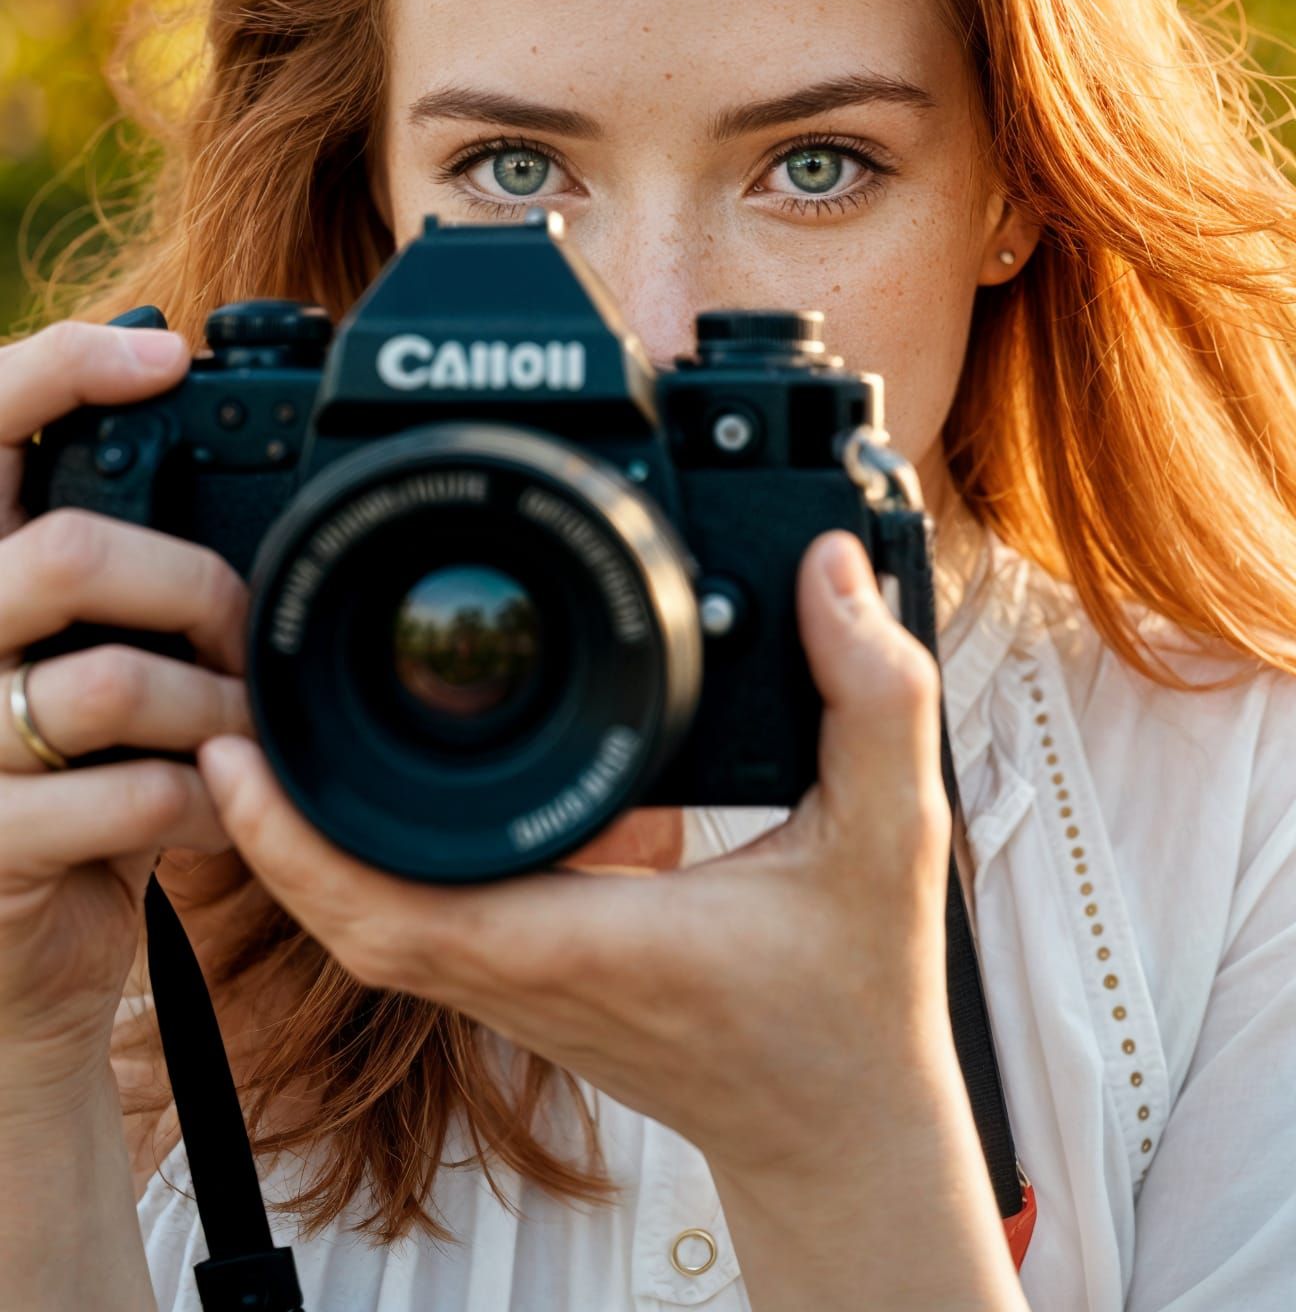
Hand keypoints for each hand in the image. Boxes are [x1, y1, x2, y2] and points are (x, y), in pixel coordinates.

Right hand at [0, 322, 246, 1104]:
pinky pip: (126, 799)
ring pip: (110, 682)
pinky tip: (220, 810)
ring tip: (246, 731)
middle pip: (65, 554)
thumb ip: (106, 546)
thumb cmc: (67, 765)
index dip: (58, 369)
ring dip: (216, 708)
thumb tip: (182, 394)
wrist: (16, 948)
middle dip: (194, 586)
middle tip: (241, 631)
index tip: (166, 352)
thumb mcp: (77, 640)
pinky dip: (206, 803)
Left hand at [197, 527, 954, 1180]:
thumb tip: (827, 574)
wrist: (840, 1126)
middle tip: (221, 728)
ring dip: (305, 852)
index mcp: (594, 942)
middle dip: (269, 832)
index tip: (238, 756)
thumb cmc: (856, 1000)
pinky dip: (361, 875)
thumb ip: (874, 698)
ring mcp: (524, 988)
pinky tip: (357, 813)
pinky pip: (416, 932)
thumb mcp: (888, 836)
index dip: (300, 843)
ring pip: (374, 928)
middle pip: (351, 916)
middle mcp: (535, 972)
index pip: (405, 910)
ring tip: (262, 754)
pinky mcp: (534, 983)